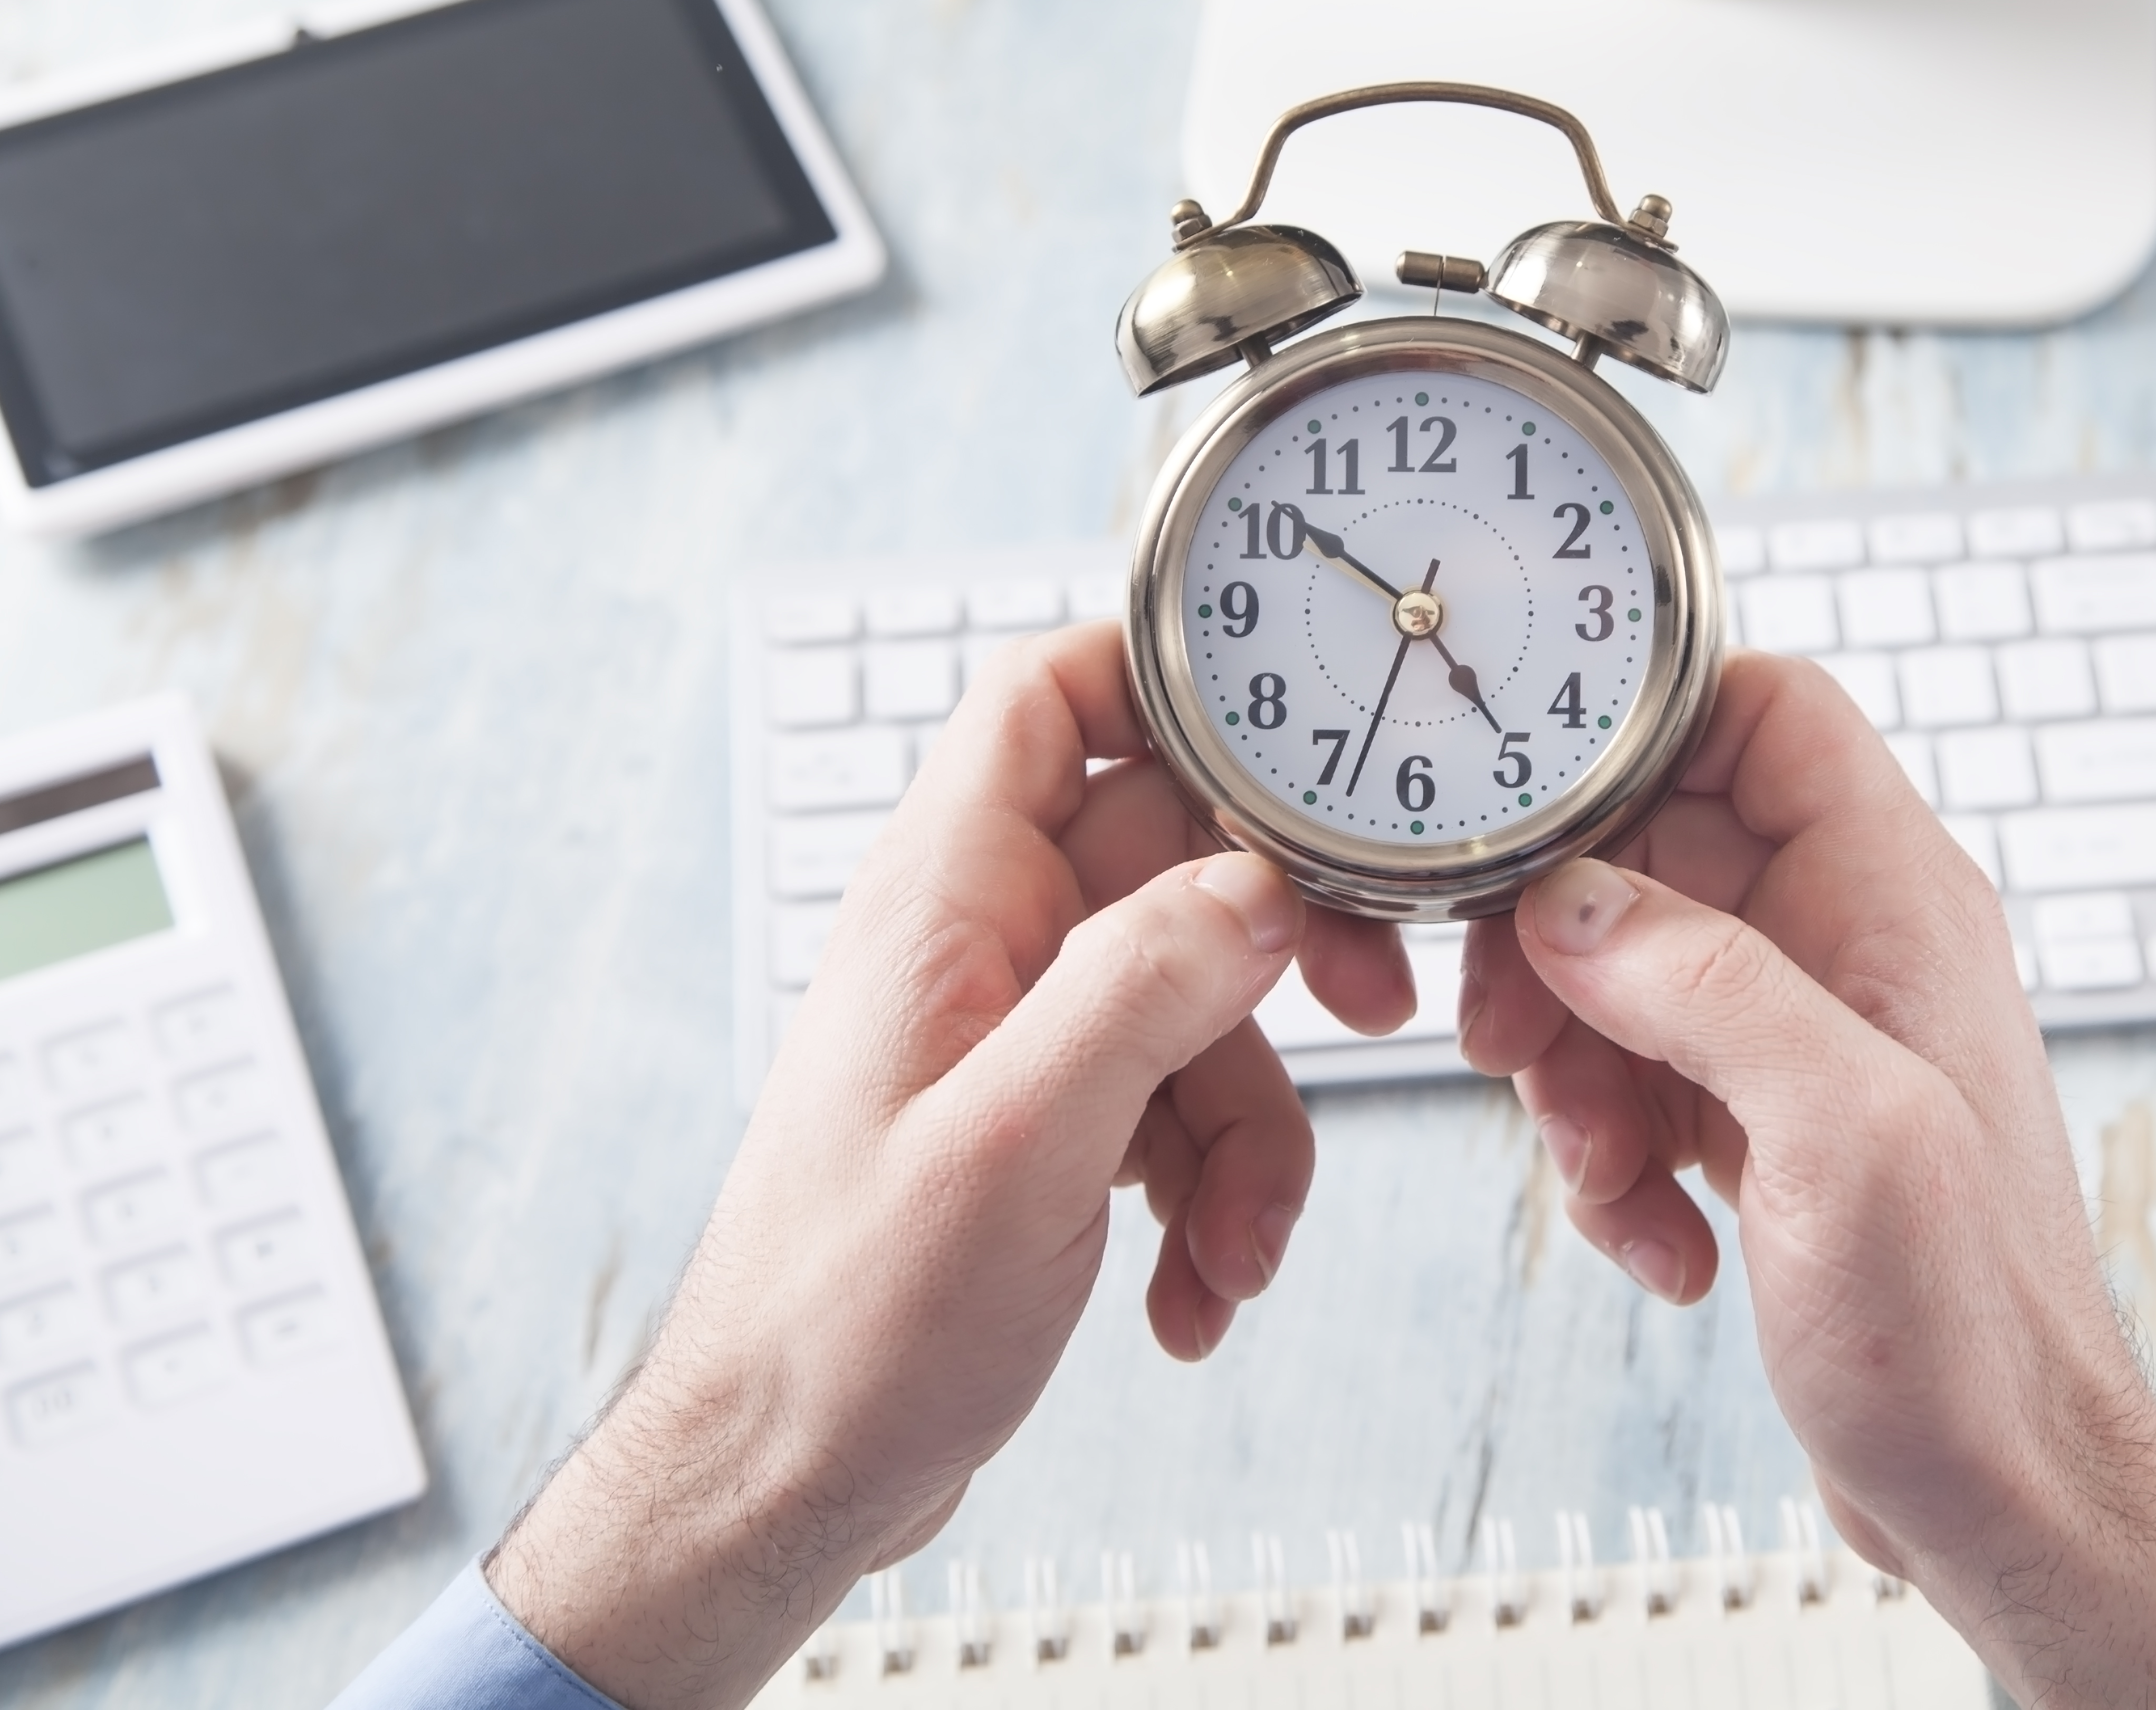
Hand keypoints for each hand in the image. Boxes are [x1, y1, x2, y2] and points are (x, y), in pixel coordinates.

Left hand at [486, 625, 1413, 1709]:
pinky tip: (1192, 1295)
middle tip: (1368, 1006)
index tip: (1300, 721)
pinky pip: (1182, 1111)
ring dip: (1251, 1138)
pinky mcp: (1054, 1124)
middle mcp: (987, 947)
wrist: (788, 1477)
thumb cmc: (845, 1323)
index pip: (1050, 699)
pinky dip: (1213, 1203)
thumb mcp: (1015, 1147)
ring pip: (1203, 1010)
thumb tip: (1255, 886)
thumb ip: (1138, 992)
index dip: (1170, 677)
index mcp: (947, 903)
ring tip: (1231, 1255)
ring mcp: (1022, 1037)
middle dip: (1280, 954)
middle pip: (1179, 864)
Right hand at [1458, 653, 2155, 1709]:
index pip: (1761, 713)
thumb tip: (1573, 900)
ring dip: (1576, 1076)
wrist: (2003, 1491)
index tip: (1534, 816)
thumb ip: (1709, 988)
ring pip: (1621, 978)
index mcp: (1894, 900)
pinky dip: (1614, 1162)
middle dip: (1558, 948)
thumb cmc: (1969, 1331)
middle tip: (1514, 1043)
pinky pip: (1635, 1086)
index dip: (1639, 731)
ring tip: (1611, 1174)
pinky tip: (1661, 1241)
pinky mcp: (1762, 1125)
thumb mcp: (1843, 1136)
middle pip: (1650, 852)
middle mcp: (1848, 946)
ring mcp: (1803, 1037)